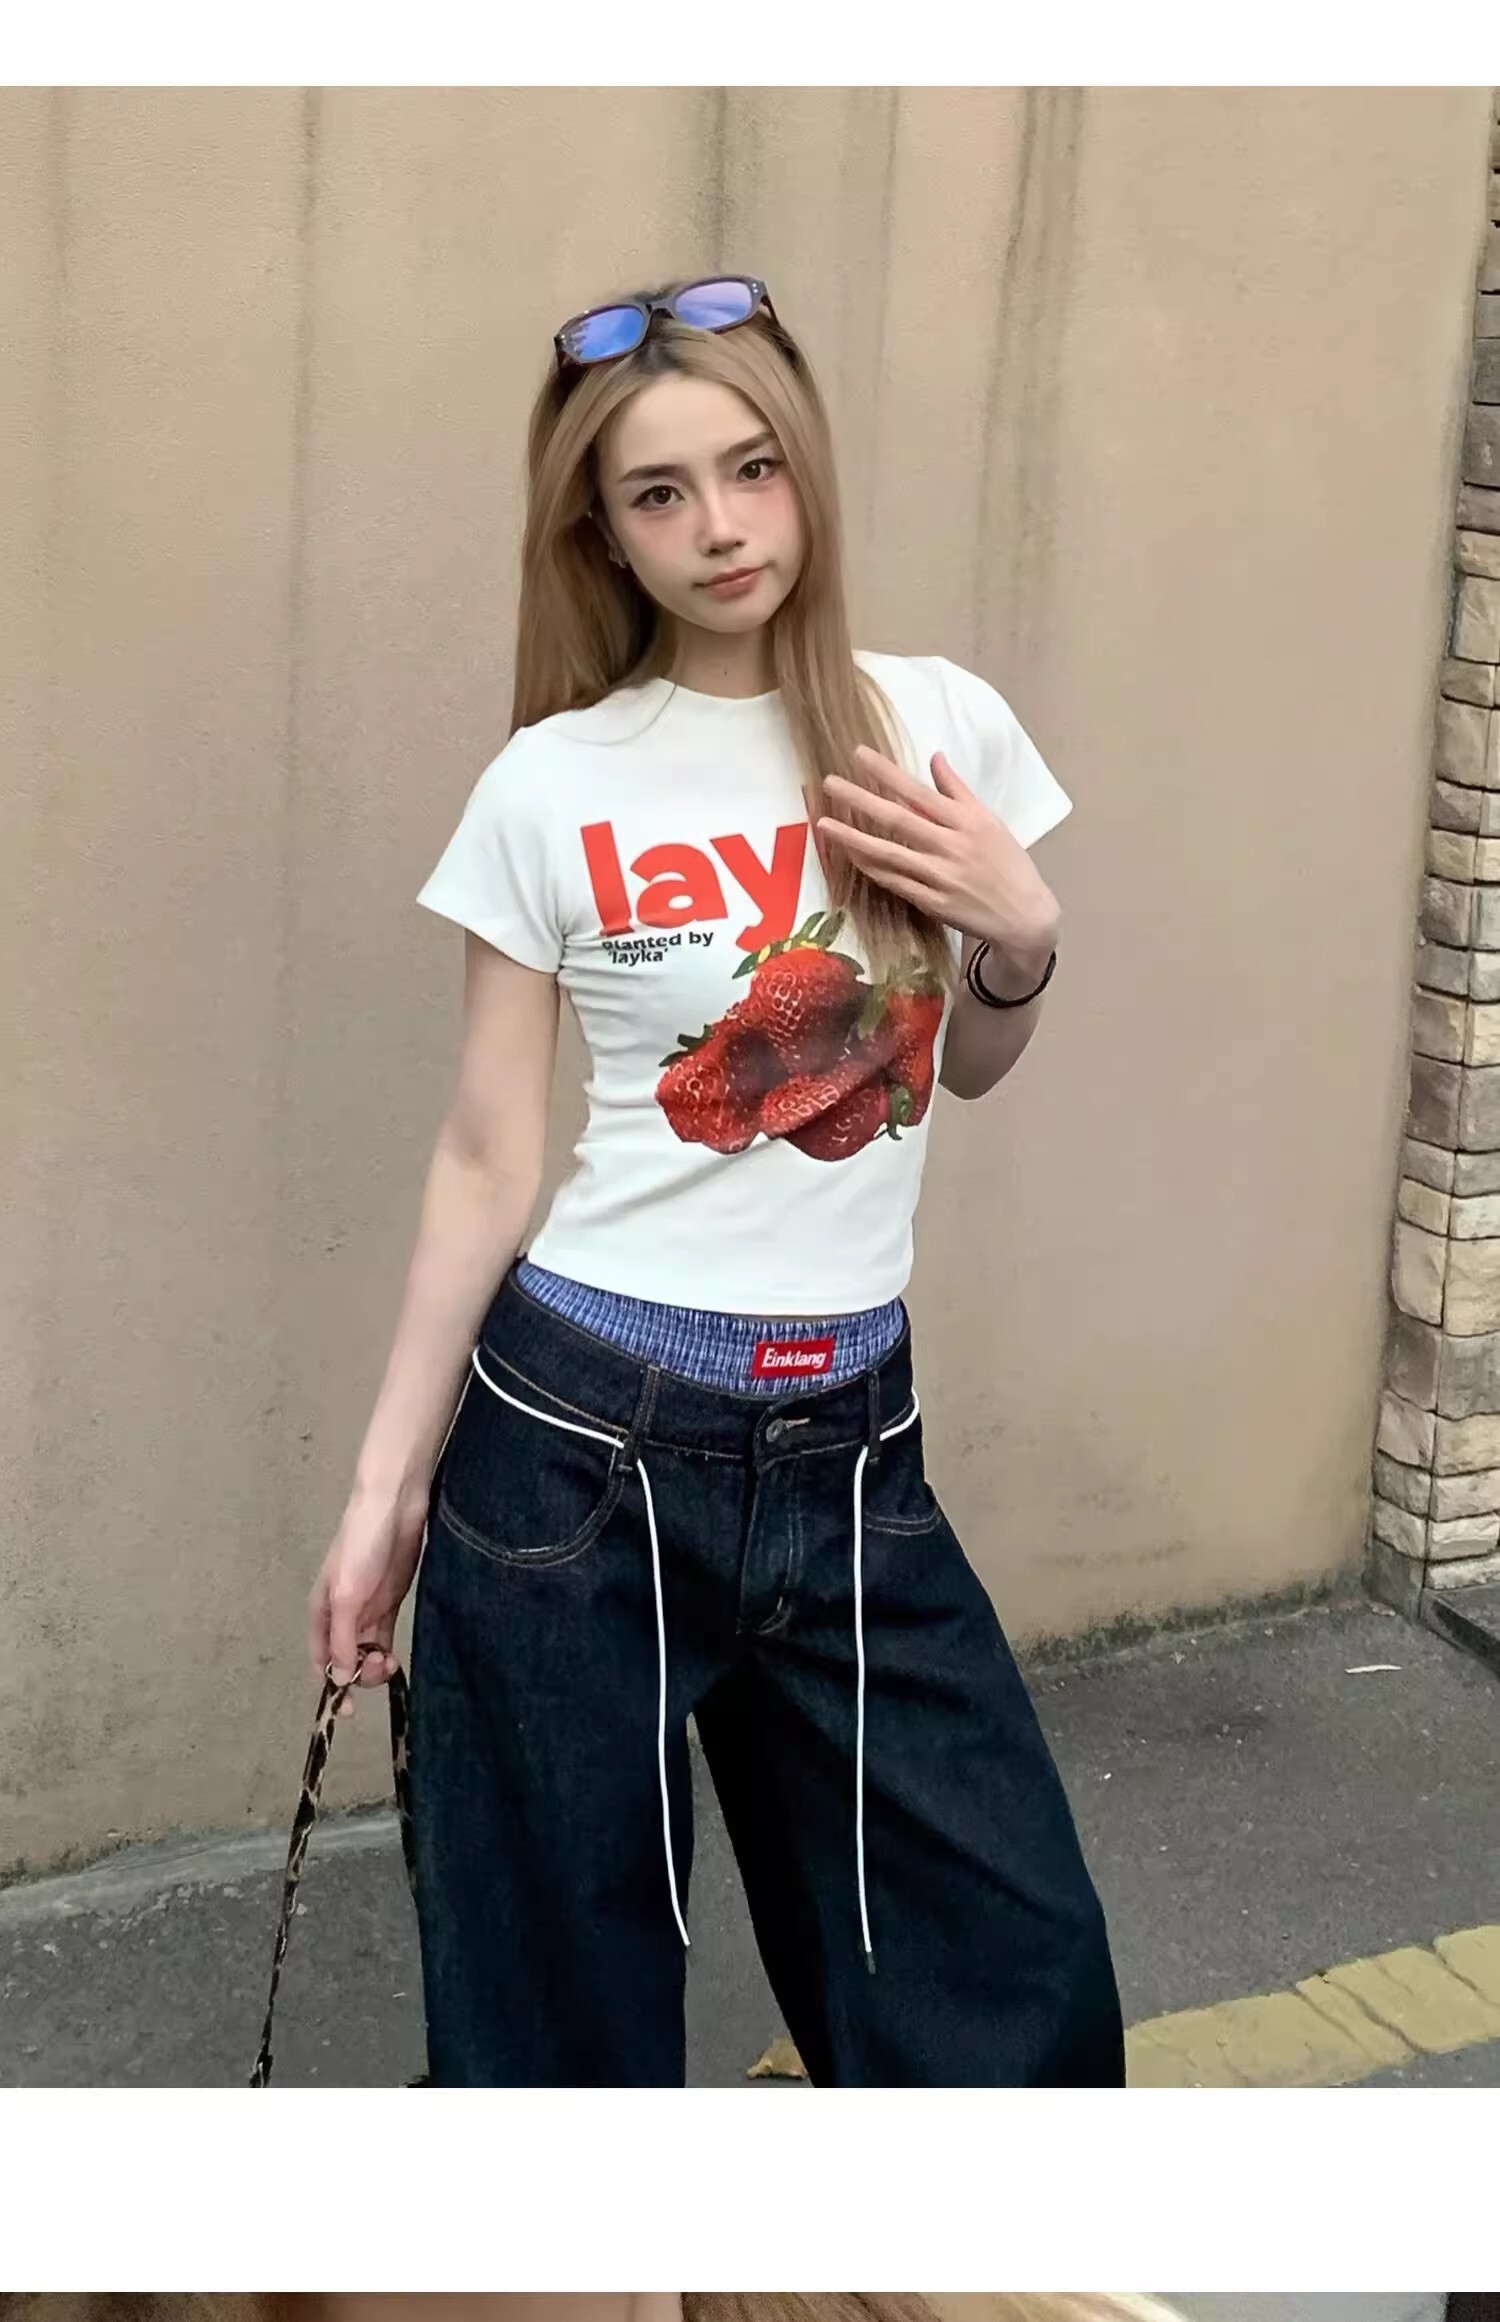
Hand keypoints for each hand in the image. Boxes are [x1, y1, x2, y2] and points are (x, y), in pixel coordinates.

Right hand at [307, 1480, 428, 1715]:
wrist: (394, 1507)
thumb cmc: (361, 1545)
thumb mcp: (346, 1595)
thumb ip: (343, 1638)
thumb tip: (338, 1679)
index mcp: (321, 1611)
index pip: (321, 1658)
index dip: (330, 1685)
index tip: (346, 1711)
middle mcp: (341, 1614)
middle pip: (345, 1659)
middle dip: (358, 1674)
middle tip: (379, 1668)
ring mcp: (366, 1609)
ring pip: (365, 1652)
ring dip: (374, 1666)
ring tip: (389, 1662)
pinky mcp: (388, 1602)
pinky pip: (382, 1638)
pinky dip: (385, 1652)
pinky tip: (394, 1658)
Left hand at [817, 745, 1059, 957]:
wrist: (1024, 915)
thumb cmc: (1007, 863)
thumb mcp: (989, 820)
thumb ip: (958, 790)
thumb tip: (935, 757)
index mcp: (966, 821)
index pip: (918, 792)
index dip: (887, 773)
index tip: (859, 754)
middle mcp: (951, 847)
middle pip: (898, 820)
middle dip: (860, 800)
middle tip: (829, 783)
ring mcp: (940, 877)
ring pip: (889, 854)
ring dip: (854, 839)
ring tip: (824, 824)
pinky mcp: (933, 903)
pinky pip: (895, 883)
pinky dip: (872, 869)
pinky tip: (851, 856)